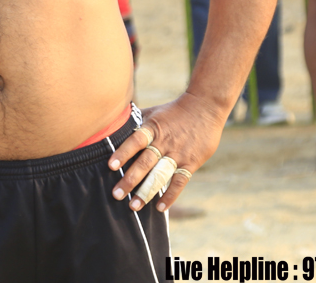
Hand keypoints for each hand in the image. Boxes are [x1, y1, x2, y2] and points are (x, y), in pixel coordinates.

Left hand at [106, 94, 227, 213]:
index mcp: (153, 129)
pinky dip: (170, 195)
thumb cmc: (173, 111)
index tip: (111, 166)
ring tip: (134, 206)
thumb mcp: (153, 112)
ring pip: (160, 175)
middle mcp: (164, 142)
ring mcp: (178, 154)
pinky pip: (179, 182)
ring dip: (146, 191)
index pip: (135, 141)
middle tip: (117, 194)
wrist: (205, 107)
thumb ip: (135, 121)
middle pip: (145, 163)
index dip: (123, 153)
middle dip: (130, 180)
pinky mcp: (191, 163)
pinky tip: (159, 207)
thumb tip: (112, 123)